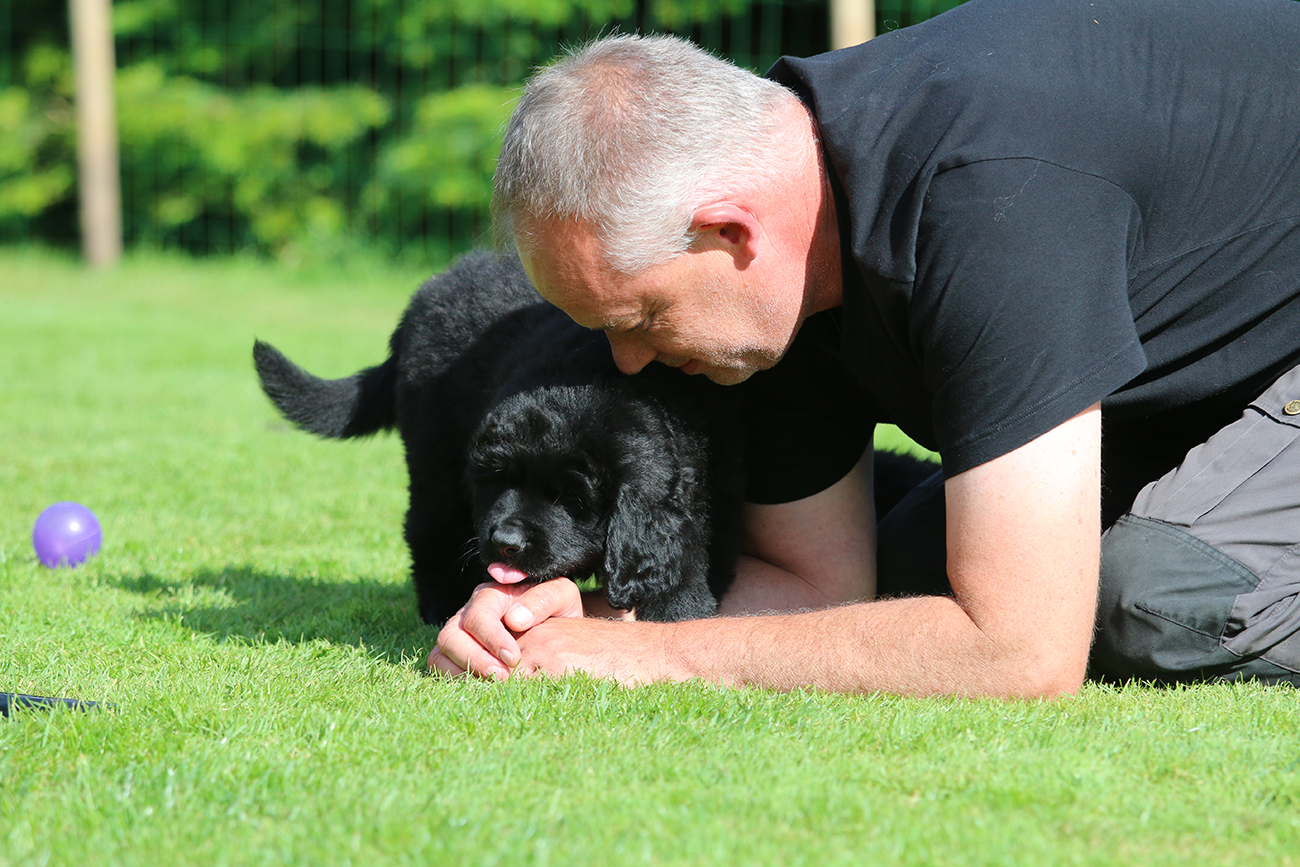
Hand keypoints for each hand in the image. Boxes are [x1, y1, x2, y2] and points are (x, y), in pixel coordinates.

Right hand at [427, 578, 584, 678]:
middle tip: (502, 677)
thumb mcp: (561, 596)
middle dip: (474, 659)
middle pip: (450, 635)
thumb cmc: (558, 610)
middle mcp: (469, 613)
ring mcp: (459, 635)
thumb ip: (544, 598)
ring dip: (462, 673)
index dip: (491, 638)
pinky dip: (456, 680)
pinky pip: (442, 669)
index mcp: (492, 595)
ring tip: (492, 686)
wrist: (558, 630)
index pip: (478, 615)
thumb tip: (515, 619)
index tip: (513, 658)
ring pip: (440, 654)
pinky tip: (482, 688)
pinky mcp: (456, 657)